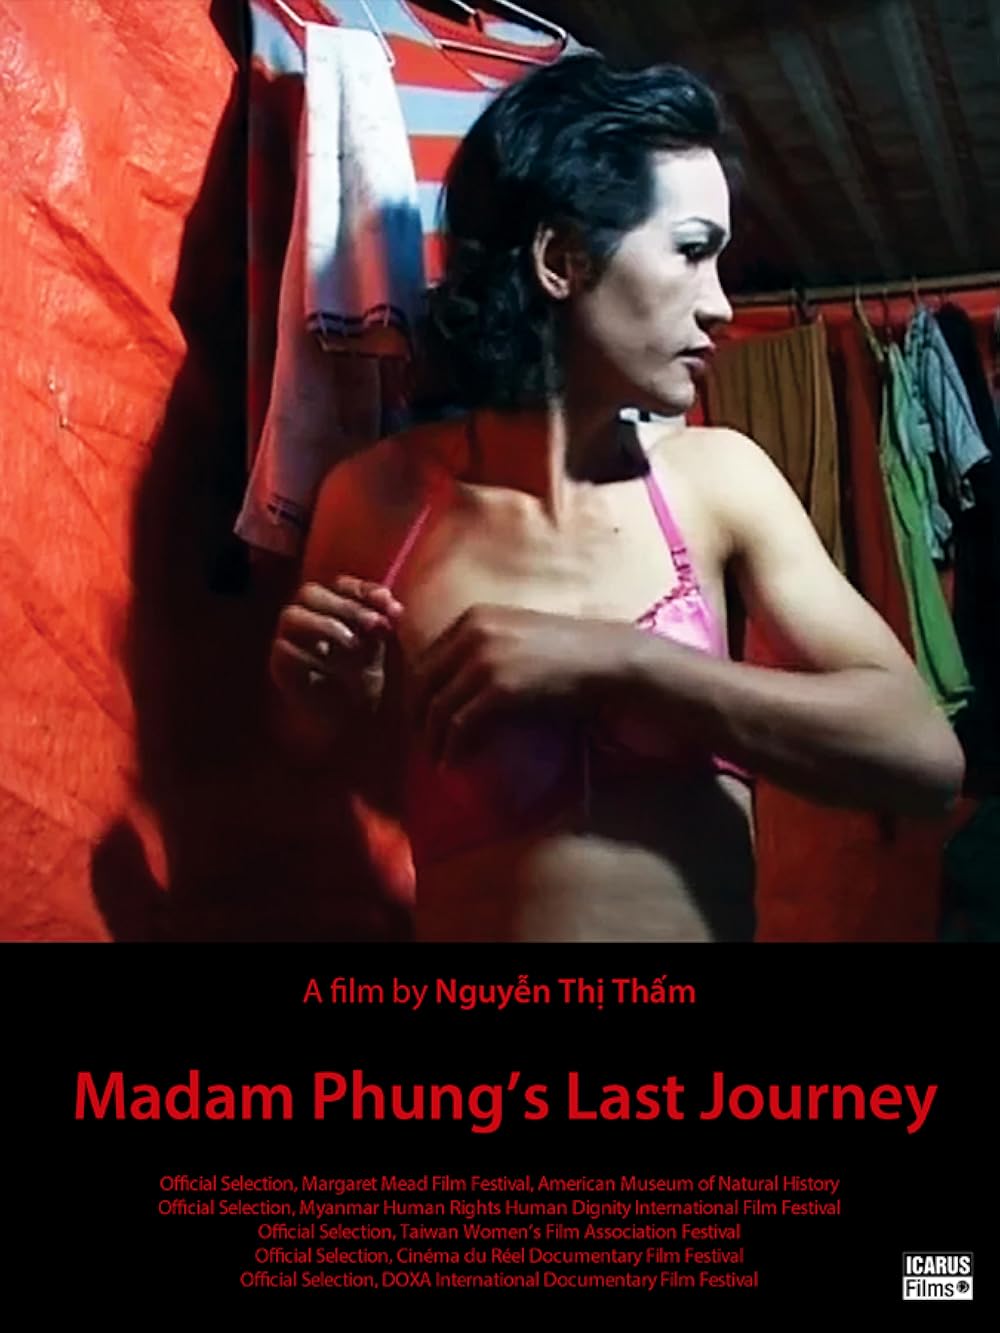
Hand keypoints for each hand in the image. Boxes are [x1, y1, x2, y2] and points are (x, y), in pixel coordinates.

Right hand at [270, 578, 402, 712]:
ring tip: (354, 646)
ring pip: (292, 615)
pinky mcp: (280, 665)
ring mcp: (290, 639)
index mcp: (334, 606)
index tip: (390, 606)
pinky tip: (331, 671)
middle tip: (374, 625)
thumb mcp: (384, 645)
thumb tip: (388, 601)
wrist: (359, 721)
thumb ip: (384, 619)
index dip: (363, 590)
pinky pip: (285, 649)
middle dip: (346, 606)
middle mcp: (308, 616)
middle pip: (310, 592)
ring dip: (326, 626)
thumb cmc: (372, 678)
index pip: (341, 584)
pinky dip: (310, 657)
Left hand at [412, 605, 631, 763]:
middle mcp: (471, 633)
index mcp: (472, 617)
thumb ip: (483, 648)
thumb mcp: (514, 637)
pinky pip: (460, 723)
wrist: (604, 660)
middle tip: (422, 745)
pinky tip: (453, 762)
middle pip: (422, 682)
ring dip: (432, 739)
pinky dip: (452, 746)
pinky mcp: (498, 688)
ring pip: (437, 706)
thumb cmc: (566, 652)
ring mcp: (483, 659)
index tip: (419, 719)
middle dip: (416, 718)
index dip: (416, 693)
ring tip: (437, 760)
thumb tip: (456, 683)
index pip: (425, 658)